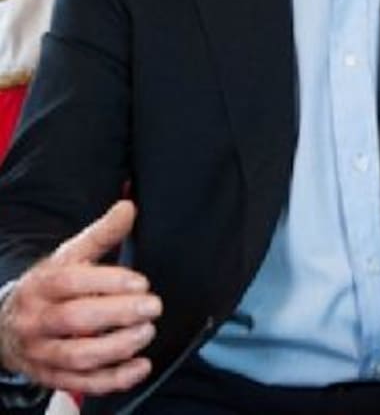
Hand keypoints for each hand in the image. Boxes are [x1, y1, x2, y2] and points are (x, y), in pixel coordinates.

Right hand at [0, 201, 159, 395]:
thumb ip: (101, 234)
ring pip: (76, 356)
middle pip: (74, 319)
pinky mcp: (50, 376)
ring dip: (116, 348)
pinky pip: (80, 383)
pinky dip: (112, 380)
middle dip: (118, 314)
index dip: (108, 282)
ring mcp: (41, 351)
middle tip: (153, 307)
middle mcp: (37, 320)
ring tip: (147, 334)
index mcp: (42, 285)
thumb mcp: (70, 256)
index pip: (71, 282)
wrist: (6, 325)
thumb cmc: (50, 286)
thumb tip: (127, 208)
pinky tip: (139, 367)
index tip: (142, 282)